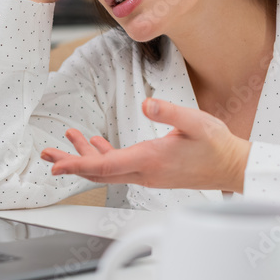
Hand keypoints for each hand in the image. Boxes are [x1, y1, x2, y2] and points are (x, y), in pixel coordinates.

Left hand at [39, 98, 250, 193]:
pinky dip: (103, 155)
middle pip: (97, 171)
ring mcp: (147, 174)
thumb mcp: (195, 122)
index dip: (76, 165)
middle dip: (70, 163)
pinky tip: (95, 143)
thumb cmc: (216, 145)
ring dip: (84, 157)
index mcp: (149, 160)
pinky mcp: (151, 171)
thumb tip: (147, 105)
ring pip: (107, 169)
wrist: (232, 166)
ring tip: (66, 142)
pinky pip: (120, 166)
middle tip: (47, 156)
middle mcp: (143, 172)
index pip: (103, 166)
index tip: (56, 165)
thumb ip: (170, 112)